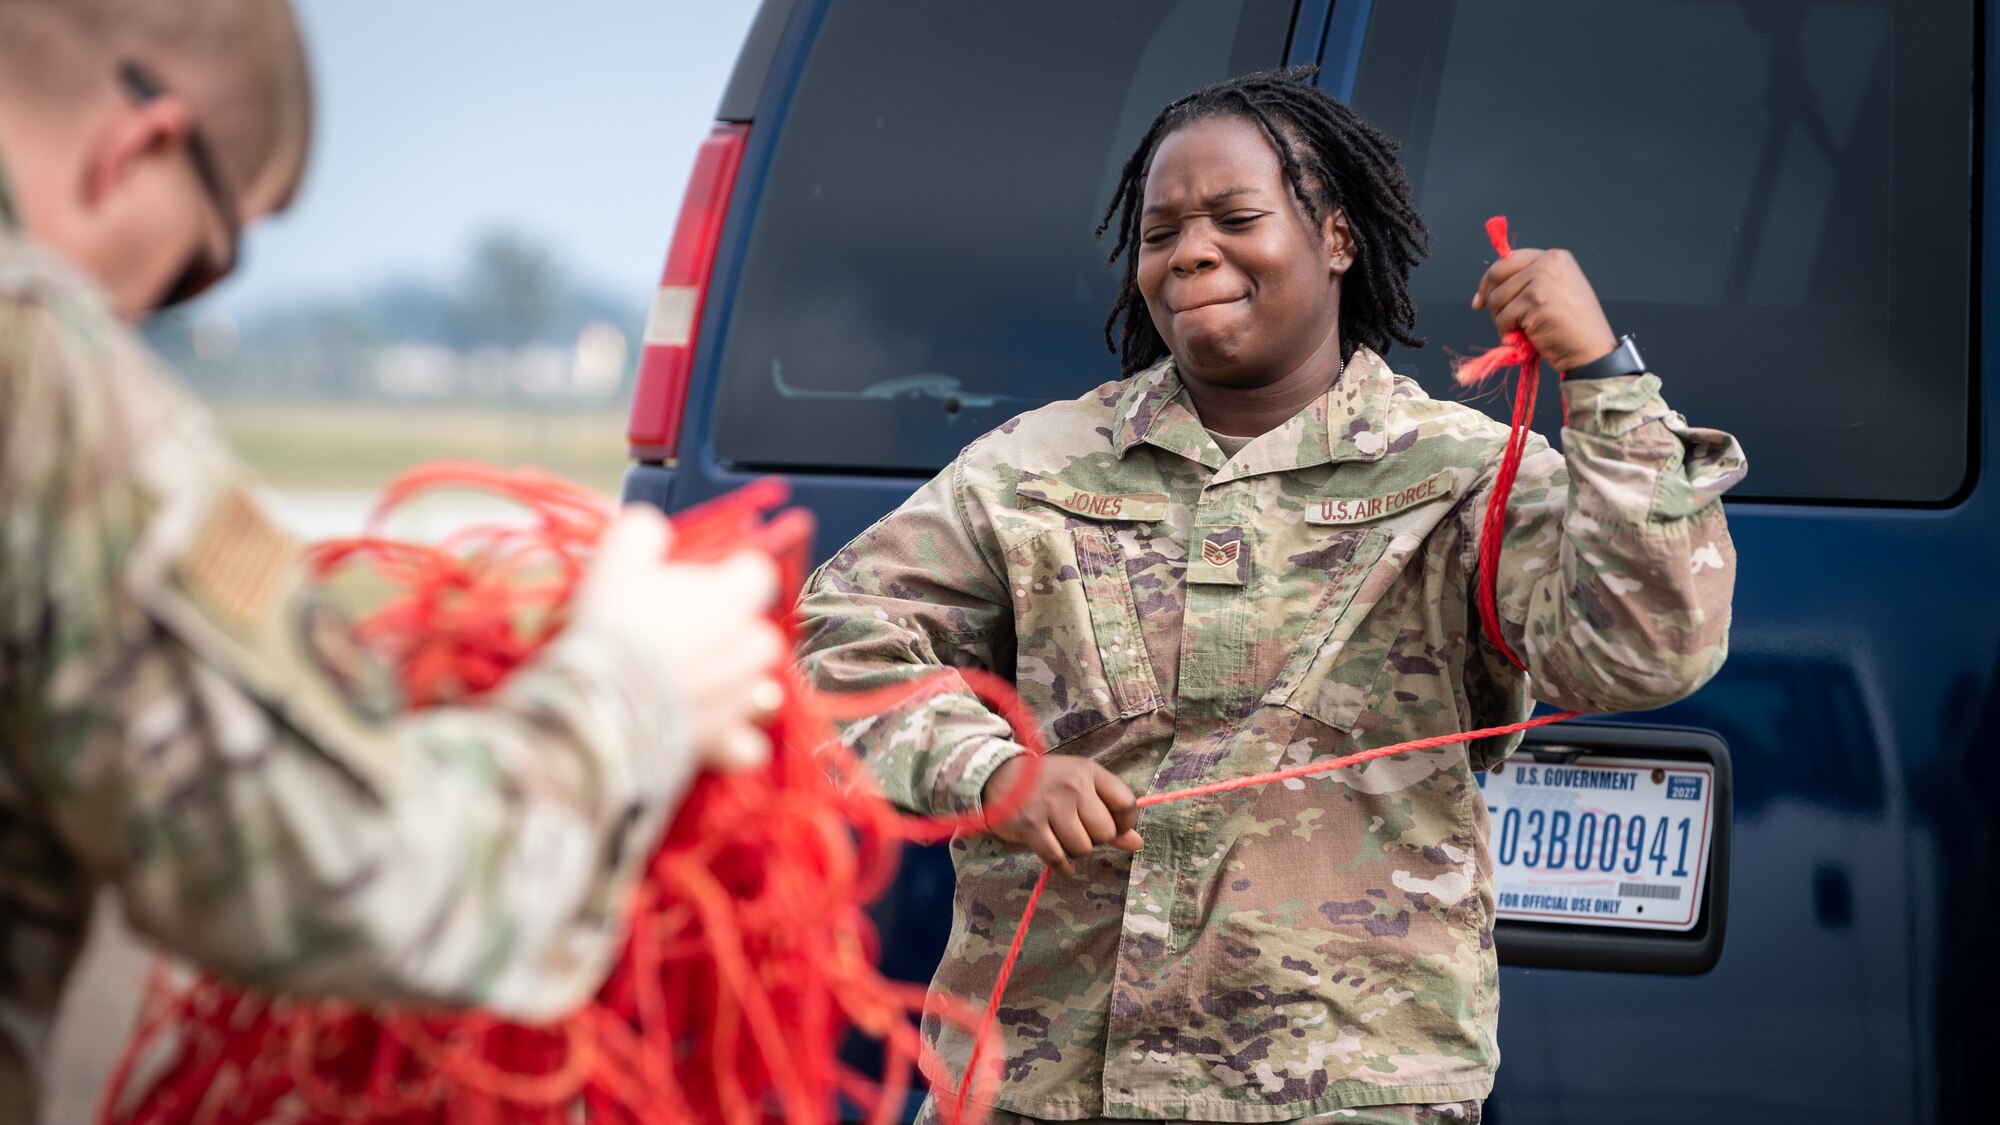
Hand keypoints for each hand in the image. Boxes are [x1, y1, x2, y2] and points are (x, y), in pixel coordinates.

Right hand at [573, 505, 784, 770]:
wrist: (600, 701)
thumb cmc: (615, 623)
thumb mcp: (620, 555)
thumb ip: (645, 532)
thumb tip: (653, 531)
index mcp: (734, 598)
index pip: (758, 571)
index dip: (730, 574)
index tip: (700, 581)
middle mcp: (750, 647)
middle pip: (759, 631)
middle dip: (732, 631)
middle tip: (686, 634)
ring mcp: (742, 698)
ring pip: (759, 686)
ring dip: (735, 682)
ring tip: (694, 683)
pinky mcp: (726, 742)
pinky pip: (750, 745)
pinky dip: (736, 740)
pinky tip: (714, 733)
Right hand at [982, 756, 1143, 876]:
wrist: (1000, 775)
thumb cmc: (1048, 783)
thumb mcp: (1081, 786)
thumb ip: (1110, 812)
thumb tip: (1137, 843)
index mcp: (1089, 772)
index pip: (1126, 804)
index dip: (1125, 824)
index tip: (1113, 827)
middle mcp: (1073, 786)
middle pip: (1105, 832)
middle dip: (1095, 839)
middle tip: (1079, 830)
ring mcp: (1051, 805)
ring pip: (1082, 848)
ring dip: (1075, 851)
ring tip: (1064, 839)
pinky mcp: (1030, 824)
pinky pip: (1057, 857)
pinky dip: (1062, 866)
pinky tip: (1060, 861)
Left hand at [1470, 248, 1619, 372]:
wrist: (1591, 350)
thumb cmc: (1572, 327)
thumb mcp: (1555, 291)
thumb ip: (1529, 282)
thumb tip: (1486, 291)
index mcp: (1554, 257)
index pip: (1508, 259)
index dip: (1489, 280)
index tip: (1480, 299)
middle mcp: (1548, 262)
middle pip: (1497, 275)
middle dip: (1491, 300)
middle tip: (1500, 320)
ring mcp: (1542, 279)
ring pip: (1497, 299)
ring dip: (1502, 320)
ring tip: (1522, 331)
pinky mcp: (1534, 300)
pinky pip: (1503, 317)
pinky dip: (1507, 333)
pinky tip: (1524, 338)